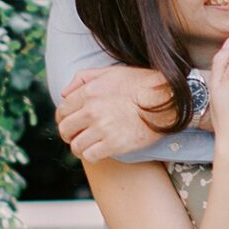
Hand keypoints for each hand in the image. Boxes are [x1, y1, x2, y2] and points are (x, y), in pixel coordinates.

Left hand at [56, 65, 176, 162]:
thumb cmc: (140, 83)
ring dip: (79, 148)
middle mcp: (92, 110)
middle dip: (69, 135)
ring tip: (87, 146)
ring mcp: (102, 128)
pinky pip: (90, 156)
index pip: (62, 110)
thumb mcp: (110, 72)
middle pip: (65, 129)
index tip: (71, 123)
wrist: (166, 99)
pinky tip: (98, 152)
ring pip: (76, 146)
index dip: (63, 119)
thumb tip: (64, 93)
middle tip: (77, 137)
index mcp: (89, 92)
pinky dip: (91, 156)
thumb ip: (83, 77)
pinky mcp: (114, 144)